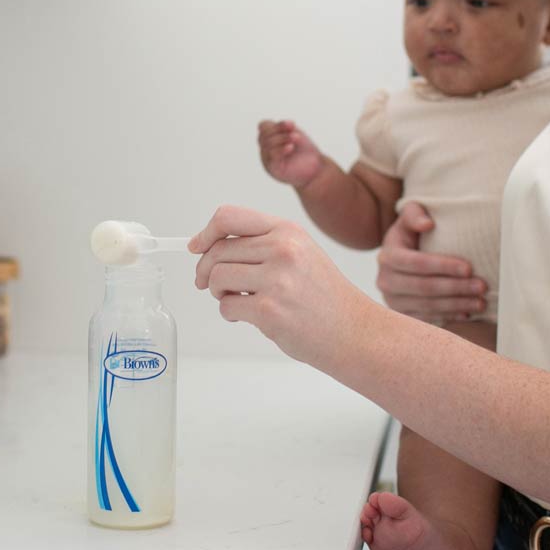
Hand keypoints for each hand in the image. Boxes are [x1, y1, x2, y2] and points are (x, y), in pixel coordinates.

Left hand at [190, 205, 370, 364]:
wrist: (354, 331)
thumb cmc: (325, 297)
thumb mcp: (301, 253)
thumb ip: (263, 244)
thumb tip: (211, 246)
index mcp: (288, 231)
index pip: (229, 217)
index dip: (206, 233)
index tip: (196, 247)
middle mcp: (283, 249)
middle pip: (218, 251)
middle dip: (206, 271)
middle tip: (209, 285)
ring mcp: (276, 280)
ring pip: (217, 278)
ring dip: (218, 293)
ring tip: (236, 301)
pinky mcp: (270, 310)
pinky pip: (226, 307)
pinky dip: (230, 314)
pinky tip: (249, 317)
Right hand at [257, 119, 324, 187]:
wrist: (315, 170)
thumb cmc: (305, 151)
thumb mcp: (293, 134)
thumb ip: (281, 129)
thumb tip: (268, 124)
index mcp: (268, 140)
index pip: (263, 127)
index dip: (277, 124)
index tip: (293, 124)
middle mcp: (265, 150)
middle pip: (264, 134)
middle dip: (280, 130)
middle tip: (296, 134)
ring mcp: (268, 160)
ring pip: (268, 144)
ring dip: (283, 138)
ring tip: (297, 138)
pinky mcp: (274, 170)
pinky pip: (272, 157)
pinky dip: (281, 150)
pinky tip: (291, 147)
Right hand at [376, 203, 486, 322]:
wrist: (399, 256)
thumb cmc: (412, 232)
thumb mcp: (410, 216)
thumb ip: (415, 214)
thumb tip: (428, 224)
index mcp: (388, 256)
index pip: (417, 263)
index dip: (444, 266)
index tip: (469, 268)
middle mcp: (385, 280)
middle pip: (424, 287)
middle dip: (456, 288)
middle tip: (482, 286)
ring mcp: (392, 300)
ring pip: (428, 306)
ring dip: (456, 305)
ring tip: (481, 301)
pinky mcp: (401, 315)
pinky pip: (427, 319)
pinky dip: (449, 317)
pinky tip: (468, 313)